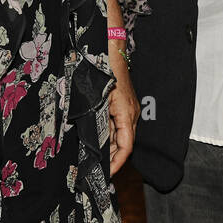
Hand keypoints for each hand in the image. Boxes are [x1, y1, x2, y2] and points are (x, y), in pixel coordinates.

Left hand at [106, 46, 138, 176]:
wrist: (110, 49)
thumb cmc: (103, 68)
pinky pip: (119, 125)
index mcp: (126, 113)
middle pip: (125, 144)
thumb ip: (97, 118)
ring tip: (98, 161)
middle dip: (113, 159)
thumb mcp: (97, 97)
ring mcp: (129, 108)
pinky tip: (100, 141)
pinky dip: (111, 136)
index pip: (126, 146)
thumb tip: (92, 140)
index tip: (107, 173)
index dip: (117, 162)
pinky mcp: (124, 104)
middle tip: (99, 172)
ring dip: (111, 149)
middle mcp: (131, 113)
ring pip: (122, 135)